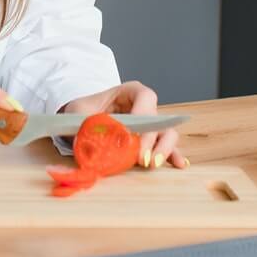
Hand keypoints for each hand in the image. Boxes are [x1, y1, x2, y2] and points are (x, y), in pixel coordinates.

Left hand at [60, 81, 186, 168]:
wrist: (80, 119)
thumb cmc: (81, 110)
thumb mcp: (78, 112)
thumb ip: (84, 123)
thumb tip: (90, 139)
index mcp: (129, 92)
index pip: (145, 97)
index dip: (143, 114)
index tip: (132, 133)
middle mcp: (144, 107)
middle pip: (158, 119)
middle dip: (152, 140)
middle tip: (141, 158)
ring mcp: (149, 125)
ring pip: (166, 134)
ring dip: (163, 150)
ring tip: (152, 164)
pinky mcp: (150, 142)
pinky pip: (165, 147)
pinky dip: (171, 156)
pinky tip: (178, 164)